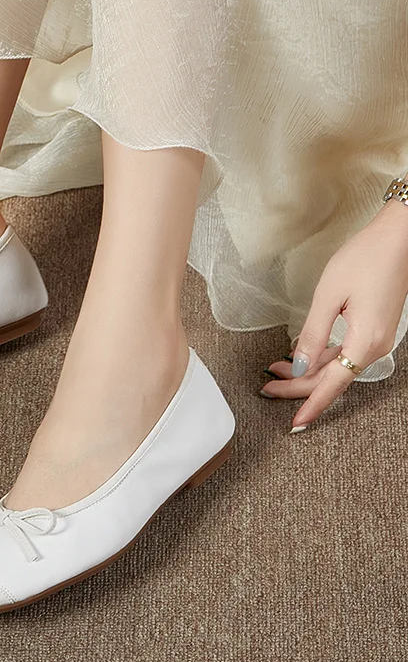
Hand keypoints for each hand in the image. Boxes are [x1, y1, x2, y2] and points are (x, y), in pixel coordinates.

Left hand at [260, 198, 407, 431]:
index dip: (309, 404)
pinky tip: (302, 355)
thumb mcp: (329, 297)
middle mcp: (374, 346)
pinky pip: (345, 352)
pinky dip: (322, 357)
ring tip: (276, 370)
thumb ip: (312, 335)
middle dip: (298, 386)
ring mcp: (376, 338)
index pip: (331, 385)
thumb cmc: (365, 260)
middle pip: (331, 378)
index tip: (293, 424)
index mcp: (365, 342)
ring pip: (337, 366)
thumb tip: (300, 367)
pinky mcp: (373, 328)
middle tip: (267, 387)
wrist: (397, 237)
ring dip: (307, 371)